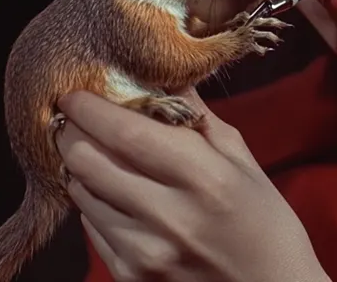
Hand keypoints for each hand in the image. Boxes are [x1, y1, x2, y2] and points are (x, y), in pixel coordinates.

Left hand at [55, 88, 329, 281]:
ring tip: (92, 153)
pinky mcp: (133, 277)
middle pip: (91, 162)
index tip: (74, 92)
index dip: (92, 109)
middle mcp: (170, 216)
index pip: (128, 133)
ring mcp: (147, 252)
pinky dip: (94, 203)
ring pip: (84, 195)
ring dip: (79, 169)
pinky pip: (93, 229)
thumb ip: (200, 119)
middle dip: (72, 134)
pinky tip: (112, 193)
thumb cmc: (265, 222)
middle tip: (71, 119)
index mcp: (205, 177)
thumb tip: (167, 76)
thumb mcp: (243, 162)